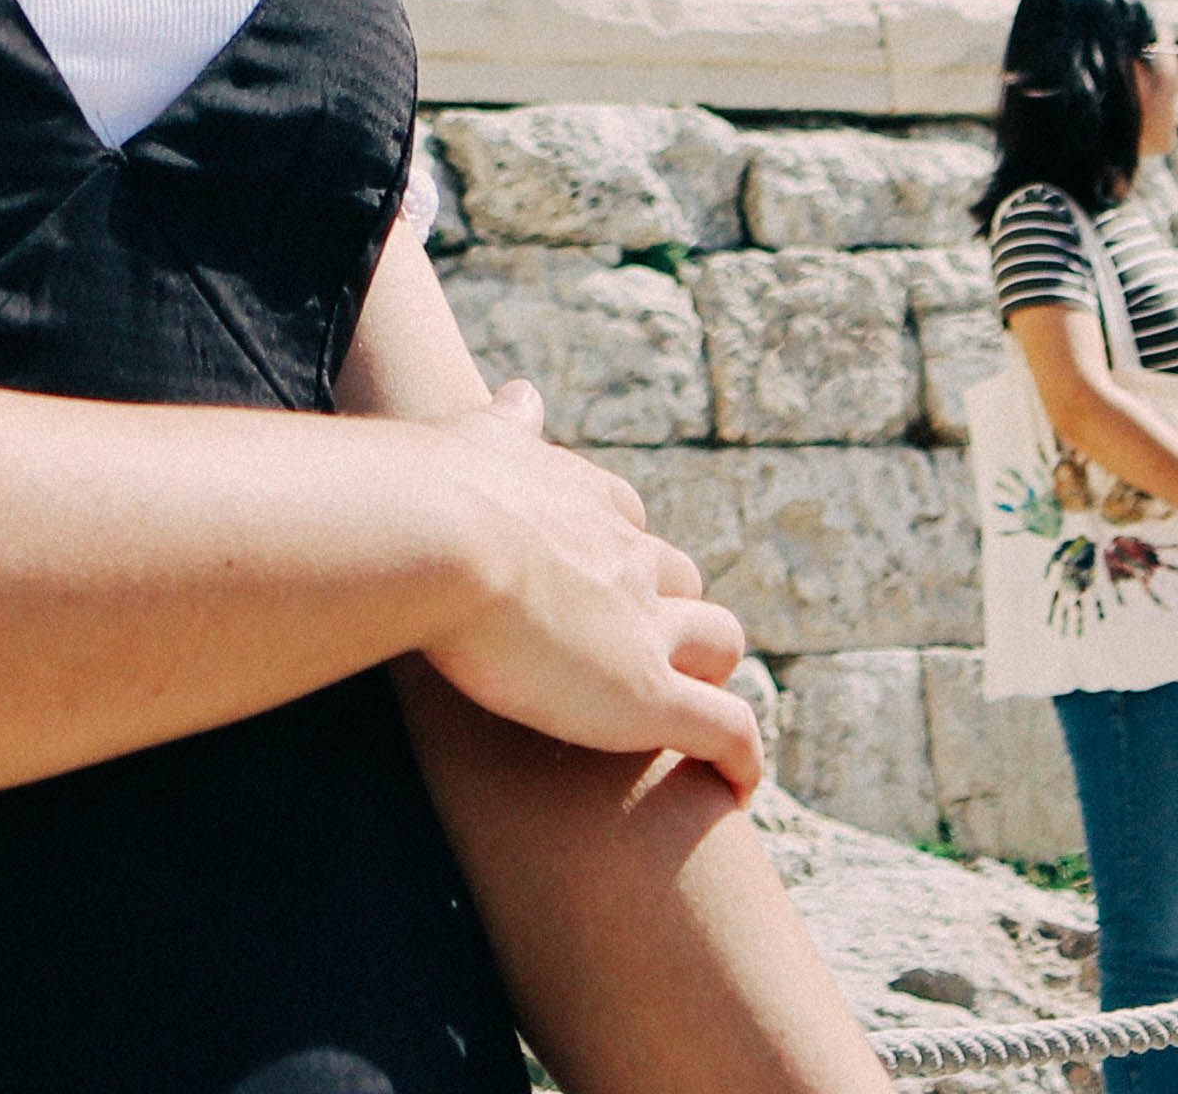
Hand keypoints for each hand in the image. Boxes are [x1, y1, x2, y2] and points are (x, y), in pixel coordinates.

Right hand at [414, 385, 765, 789]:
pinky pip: (725, 729)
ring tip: (694, 710)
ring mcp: (647, 627)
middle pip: (680, 583)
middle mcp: (629, 557)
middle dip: (672, 612)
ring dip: (711, 671)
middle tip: (647, 651)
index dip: (620, 557)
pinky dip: (741, 756)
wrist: (437, 532)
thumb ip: (506, 424)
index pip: (625, 525)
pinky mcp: (650, 695)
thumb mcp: (477, 438)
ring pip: (718, 644)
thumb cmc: (436, 489)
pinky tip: (738, 787)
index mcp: (585, 502)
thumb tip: (522, 391)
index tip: (603, 581)